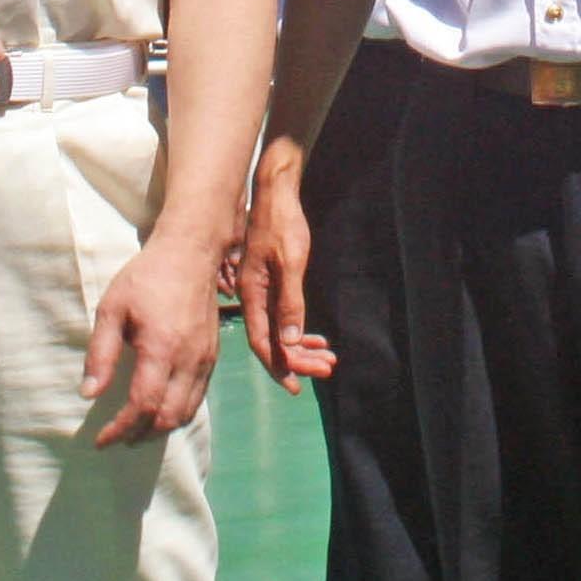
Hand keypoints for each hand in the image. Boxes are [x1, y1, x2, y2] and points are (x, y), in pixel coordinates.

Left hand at [81, 236, 223, 445]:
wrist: (191, 253)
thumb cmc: (146, 277)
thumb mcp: (112, 309)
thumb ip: (101, 354)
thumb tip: (89, 394)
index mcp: (161, 348)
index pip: (143, 405)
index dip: (120, 429)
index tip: (100, 440)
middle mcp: (188, 360)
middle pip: (168, 417)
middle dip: (140, 435)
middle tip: (117, 439)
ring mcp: (205, 359)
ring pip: (187, 412)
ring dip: (161, 429)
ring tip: (136, 431)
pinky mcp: (212, 355)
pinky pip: (198, 396)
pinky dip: (179, 413)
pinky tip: (161, 410)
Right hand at [236, 156, 335, 392]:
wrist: (276, 193)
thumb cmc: (283, 224)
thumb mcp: (291, 262)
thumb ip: (290, 303)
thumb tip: (290, 342)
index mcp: (252, 295)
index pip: (263, 343)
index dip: (279, 366)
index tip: (298, 386)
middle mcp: (254, 297)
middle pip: (273, 341)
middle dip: (299, 359)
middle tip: (327, 369)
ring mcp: (262, 291)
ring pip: (280, 330)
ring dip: (302, 347)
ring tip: (328, 358)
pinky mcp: (272, 282)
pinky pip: (284, 316)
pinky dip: (300, 329)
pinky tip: (316, 337)